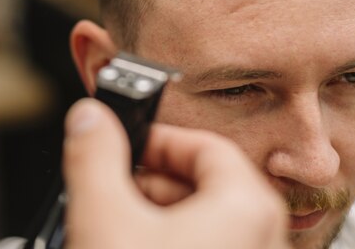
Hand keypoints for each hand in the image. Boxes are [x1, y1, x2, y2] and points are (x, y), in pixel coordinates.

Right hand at [62, 99, 288, 248]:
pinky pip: (210, 245)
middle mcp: (266, 236)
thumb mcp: (104, 218)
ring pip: (206, 219)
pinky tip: (137, 246)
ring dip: (157, 215)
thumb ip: (93, 156)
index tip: (125, 148)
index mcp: (247, 208)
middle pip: (205, 183)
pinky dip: (172, 240)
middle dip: (151, 182)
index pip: (204, 145)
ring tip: (119, 227)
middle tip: (114, 189)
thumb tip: (88, 119)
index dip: (155, 141)